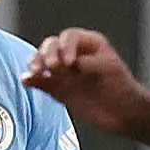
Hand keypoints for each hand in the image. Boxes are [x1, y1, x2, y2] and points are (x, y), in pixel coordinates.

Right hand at [23, 28, 149, 134]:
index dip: (66, 46)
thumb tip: (65, 65)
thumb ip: (86, 64)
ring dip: (35, 64)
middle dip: (47, 53)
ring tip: (34, 72)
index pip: (69, 37)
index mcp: (87, 44)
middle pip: (51, 46)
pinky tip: (26, 82)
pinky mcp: (57, 88)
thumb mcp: (108, 68)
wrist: (124, 112)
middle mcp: (72, 54)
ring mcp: (63, 72)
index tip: (70, 63)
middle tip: (51, 67)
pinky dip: (31, 81)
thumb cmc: (122, 86)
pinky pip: (39, 82)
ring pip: (42, 62)